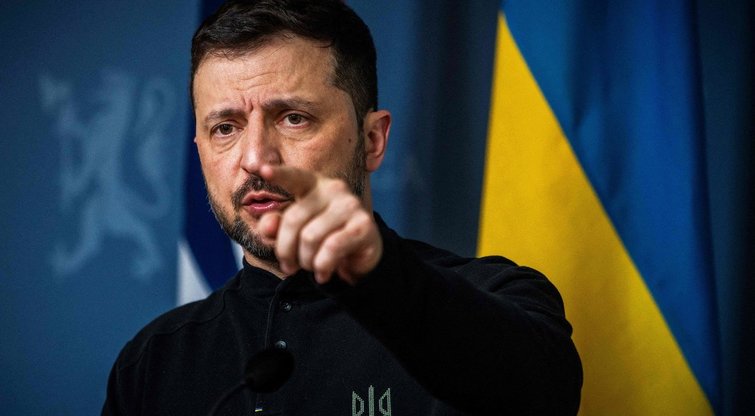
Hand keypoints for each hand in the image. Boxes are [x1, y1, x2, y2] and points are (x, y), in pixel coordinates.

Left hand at [257, 164, 381, 284]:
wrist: (359, 258)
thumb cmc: (323, 240)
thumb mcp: (296, 234)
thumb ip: (277, 227)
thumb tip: (266, 226)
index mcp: (314, 184)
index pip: (294, 177)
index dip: (278, 174)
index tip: (262, 169)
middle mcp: (334, 189)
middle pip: (293, 220)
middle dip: (286, 250)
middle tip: (290, 267)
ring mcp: (351, 205)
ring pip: (310, 237)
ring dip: (306, 261)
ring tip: (311, 268)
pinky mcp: (364, 225)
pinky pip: (331, 248)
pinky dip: (322, 266)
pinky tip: (323, 273)